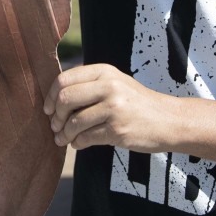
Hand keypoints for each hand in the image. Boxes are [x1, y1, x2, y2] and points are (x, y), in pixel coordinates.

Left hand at [43, 63, 177, 151]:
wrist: (168, 120)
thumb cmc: (137, 103)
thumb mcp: (116, 83)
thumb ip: (89, 85)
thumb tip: (54, 98)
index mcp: (104, 71)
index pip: (64, 79)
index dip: (50, 96)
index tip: (48, 109)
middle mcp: (108, 86)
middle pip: (65, 99)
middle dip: (55, 116)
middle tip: (55, 126)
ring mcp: (114, 108)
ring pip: (73, 121)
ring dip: (64, 134)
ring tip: (63, 139)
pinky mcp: (118, 130)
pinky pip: (85, 138)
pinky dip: (76, 143)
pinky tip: (77, 144)